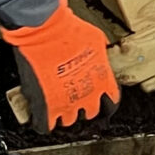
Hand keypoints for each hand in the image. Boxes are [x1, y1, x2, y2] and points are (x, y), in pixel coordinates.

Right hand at [0, 0, 119, 128]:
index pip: (112, 103)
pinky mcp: (43, 106)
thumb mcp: (96, 40)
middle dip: (84, 107)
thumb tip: (99, 54)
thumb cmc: (69, 29)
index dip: (105, 102)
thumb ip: (99, 55)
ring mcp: (65, 103)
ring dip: (64, 114)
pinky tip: (43, 117)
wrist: (44, 28)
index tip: (100, 99)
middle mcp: (87, 96)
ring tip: (58, 104)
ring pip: (69, 121)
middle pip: (90, 114)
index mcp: (103, 81)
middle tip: (75, 98)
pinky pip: (44, 126)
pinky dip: (44, 123)